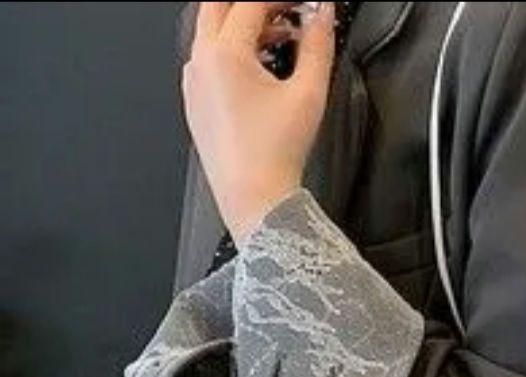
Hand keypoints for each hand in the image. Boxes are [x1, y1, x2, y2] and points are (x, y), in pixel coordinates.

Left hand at [182, 2, 335, 242]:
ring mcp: (193, 82)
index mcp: (224, 54)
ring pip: (212, 31)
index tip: (304, 4)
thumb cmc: (274, 156)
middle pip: (219, 5)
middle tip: (286, 10)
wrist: (255, 199)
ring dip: (245, 24)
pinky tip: (261, 68)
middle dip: (255, 3)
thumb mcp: (309, 93)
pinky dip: (233, 51)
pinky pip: (209, 59)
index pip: (251, 2)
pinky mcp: (195, 102)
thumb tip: (323, 15)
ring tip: (282, 40)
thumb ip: (318, 45)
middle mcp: (200, 62)